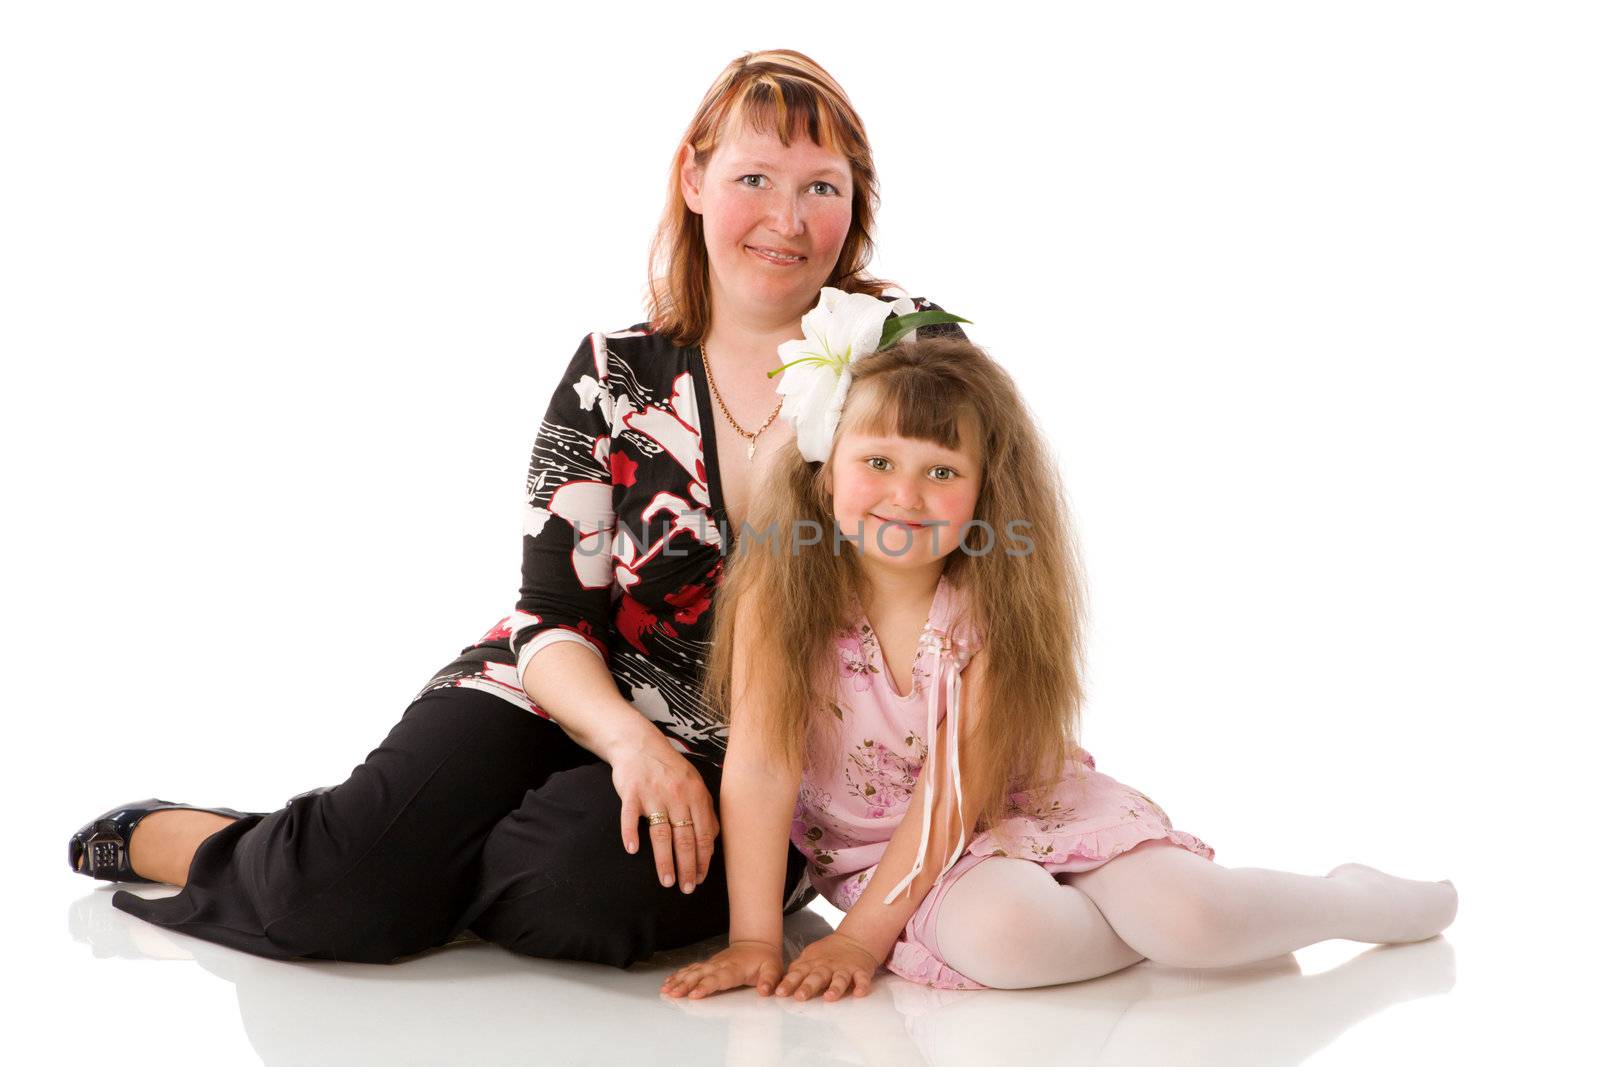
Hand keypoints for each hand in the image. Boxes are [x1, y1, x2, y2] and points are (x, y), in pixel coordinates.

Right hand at [611, 731, 718, 891]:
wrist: (639, 744)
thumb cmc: (669, 768)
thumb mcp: (694, 783)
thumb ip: (705, 809)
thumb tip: (713, 838)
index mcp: (696, 794)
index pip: (703, 833)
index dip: (704, 859)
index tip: (702, 878)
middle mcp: (677, 795)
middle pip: (685, 837)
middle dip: (688, 866)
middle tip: (688, 888)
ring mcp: (653, 793)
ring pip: (661, 833)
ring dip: (665, 860)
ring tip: (667, 881)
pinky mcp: (631, 792)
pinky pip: (629, 816)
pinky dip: (630, 833)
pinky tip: (632, 850)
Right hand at [661, 940, 782, 998]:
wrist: (757, 943)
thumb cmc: (764, 959)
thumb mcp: (773, 969)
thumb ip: (769, 980)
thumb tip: (764, 991)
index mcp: (735, 968)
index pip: (718, 978)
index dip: (706, 986)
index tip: (694, 994)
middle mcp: (720, 965)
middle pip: (700, 975)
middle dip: (685, 985)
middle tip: (673, 994)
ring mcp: (712, 964)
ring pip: (693, 972)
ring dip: (679, 980)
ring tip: (666, 990)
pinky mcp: (708, 965)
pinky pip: (691, 969)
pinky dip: (679, 975)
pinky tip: (669, 982)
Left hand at [773, 932, 881, 1000]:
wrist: (854, 940)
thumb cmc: (828, 954)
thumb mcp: (808, 958)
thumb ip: (795, 970)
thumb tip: (777, 983)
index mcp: (812, 964)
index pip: (798, 974)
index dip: (789, 983)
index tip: (779, 993)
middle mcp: (827, 967)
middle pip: (817, 977)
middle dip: (808, 987)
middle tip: (800, 996)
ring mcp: (844, 969)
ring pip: (839, 978)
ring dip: (835, 988)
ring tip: (829, 997)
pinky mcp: (860, 971)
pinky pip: (862, 979)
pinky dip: (862, 985)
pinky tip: (860, 993)